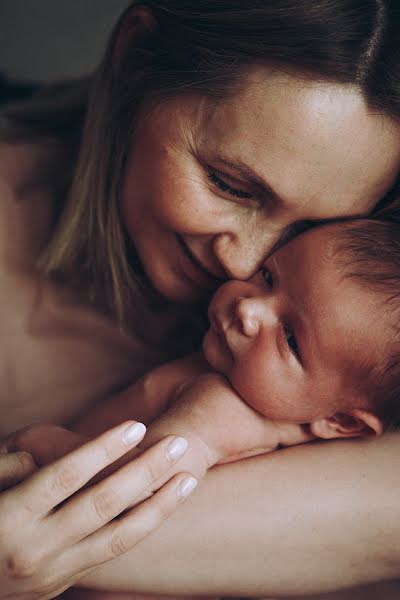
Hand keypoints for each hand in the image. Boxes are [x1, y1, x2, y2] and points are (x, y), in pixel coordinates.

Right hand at [0, 422, 195, 599]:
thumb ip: (13, 468)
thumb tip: (47, 460)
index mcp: (10, 518)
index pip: (67, 476)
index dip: (104, 449)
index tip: (136, 426)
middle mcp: (35, 549)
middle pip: (102, 503)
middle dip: (145, 471)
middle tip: (177, 444)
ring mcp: (52, 572)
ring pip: (118, 537)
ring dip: (158, 505)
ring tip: (188, 477)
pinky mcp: (63, 583)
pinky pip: (113, 553)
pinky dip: (143, 527)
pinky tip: (165, 506)